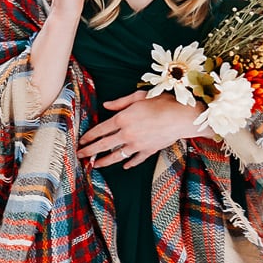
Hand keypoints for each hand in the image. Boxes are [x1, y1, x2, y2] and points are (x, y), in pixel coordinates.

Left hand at [78, 91, 203, 167]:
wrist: (182, 117)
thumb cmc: (162, 102)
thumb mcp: (139, 96)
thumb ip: (120, 102)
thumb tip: (105, 106)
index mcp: (122, 119)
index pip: (100, 130)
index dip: (88, 136)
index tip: (80, 141)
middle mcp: (127, 134)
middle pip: (103, 145)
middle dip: (89, 151)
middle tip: (79, 155)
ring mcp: (138, 144)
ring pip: (117, 155)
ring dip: (104, 161)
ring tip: (95, 164)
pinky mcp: (149, 150)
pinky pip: (136, 159)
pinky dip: (129, 163)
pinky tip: (124, 165)